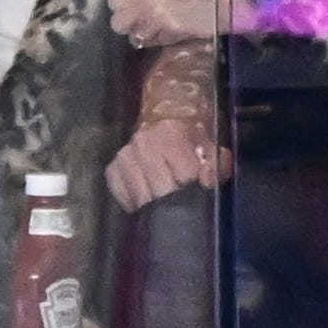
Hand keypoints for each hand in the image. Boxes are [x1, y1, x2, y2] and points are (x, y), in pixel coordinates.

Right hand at [104, 118, 232, 212]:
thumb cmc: (189, 142)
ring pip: (142, 198)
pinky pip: (123, 198)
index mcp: (172, 133)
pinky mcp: (112, 169)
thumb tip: (206, 181)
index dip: (194, 187)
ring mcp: (125, 156)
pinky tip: (146, 198)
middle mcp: (144, 142)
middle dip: (174, 201)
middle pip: (162, 190)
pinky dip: (135, 204)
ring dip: (154, 205)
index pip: (186, 175)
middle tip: (181, 202)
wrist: (160, 122)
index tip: (197, 189)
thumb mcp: (210, 149)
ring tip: (165, 202)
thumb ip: (216, 165)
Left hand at [108, 0, 218, 47]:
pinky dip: (158, 41)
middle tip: (141, 23)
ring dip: (143, 36)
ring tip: (157, 30)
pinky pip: (153, 43)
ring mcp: (154, 17)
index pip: (114, 1)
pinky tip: (170, 33)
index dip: (123, 8)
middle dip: (129, 25)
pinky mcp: (166, 33)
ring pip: (134, 37)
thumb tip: (133, 0)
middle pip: (118, 23)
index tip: (131, 10)